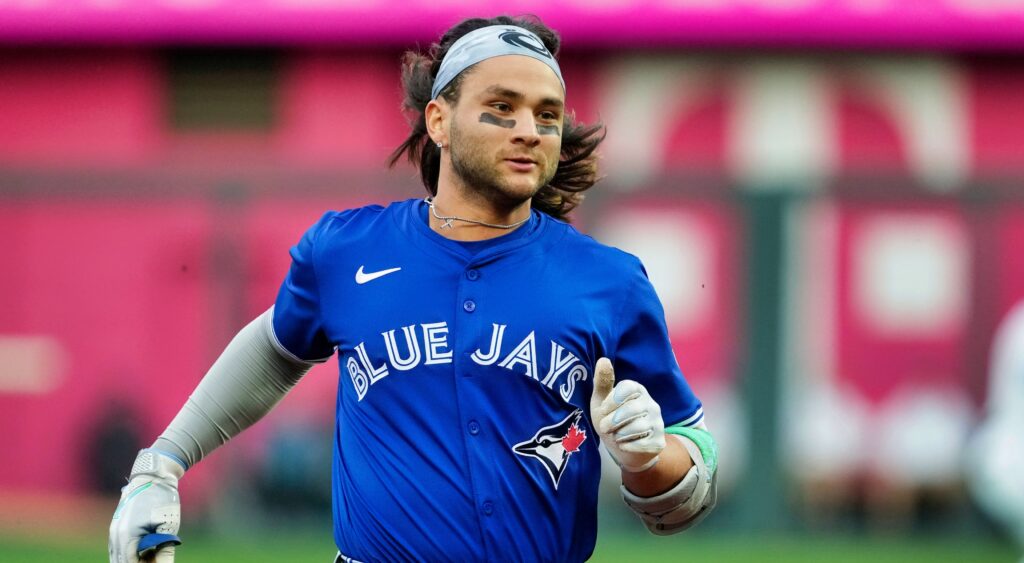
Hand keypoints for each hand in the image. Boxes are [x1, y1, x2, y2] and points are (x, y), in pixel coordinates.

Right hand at [109, 449, 184, 562]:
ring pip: (118, 556)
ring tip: (151, 556)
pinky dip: (128, 554)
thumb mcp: (168, 526)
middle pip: (121, 561)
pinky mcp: (117, 526)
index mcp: (127, 536)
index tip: (157, 562)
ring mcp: (114, 530)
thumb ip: (165, 550)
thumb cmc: (163, 500)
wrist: (153, 477)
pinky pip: (118, 548)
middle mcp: (116, 534)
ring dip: (132, 559)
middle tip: (154, 559)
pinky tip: (143, 554)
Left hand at [590, 357, 665, 472]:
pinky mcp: (659, 441)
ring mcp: (658, 423)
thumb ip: (602, 382)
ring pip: (638, 427)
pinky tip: (624, 444)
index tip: (603, 409)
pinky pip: (643, 444)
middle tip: (604, 427)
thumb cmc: (610, 419)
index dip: (612, 400)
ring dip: (620, 434)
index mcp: (637, 390)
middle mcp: (651, 404)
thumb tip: (603, 360)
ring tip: (615, 436)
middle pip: (633, 408)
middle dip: (613, 420)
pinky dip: (628, 446)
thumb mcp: (601, 401)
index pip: (628, 387)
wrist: (622, 447)